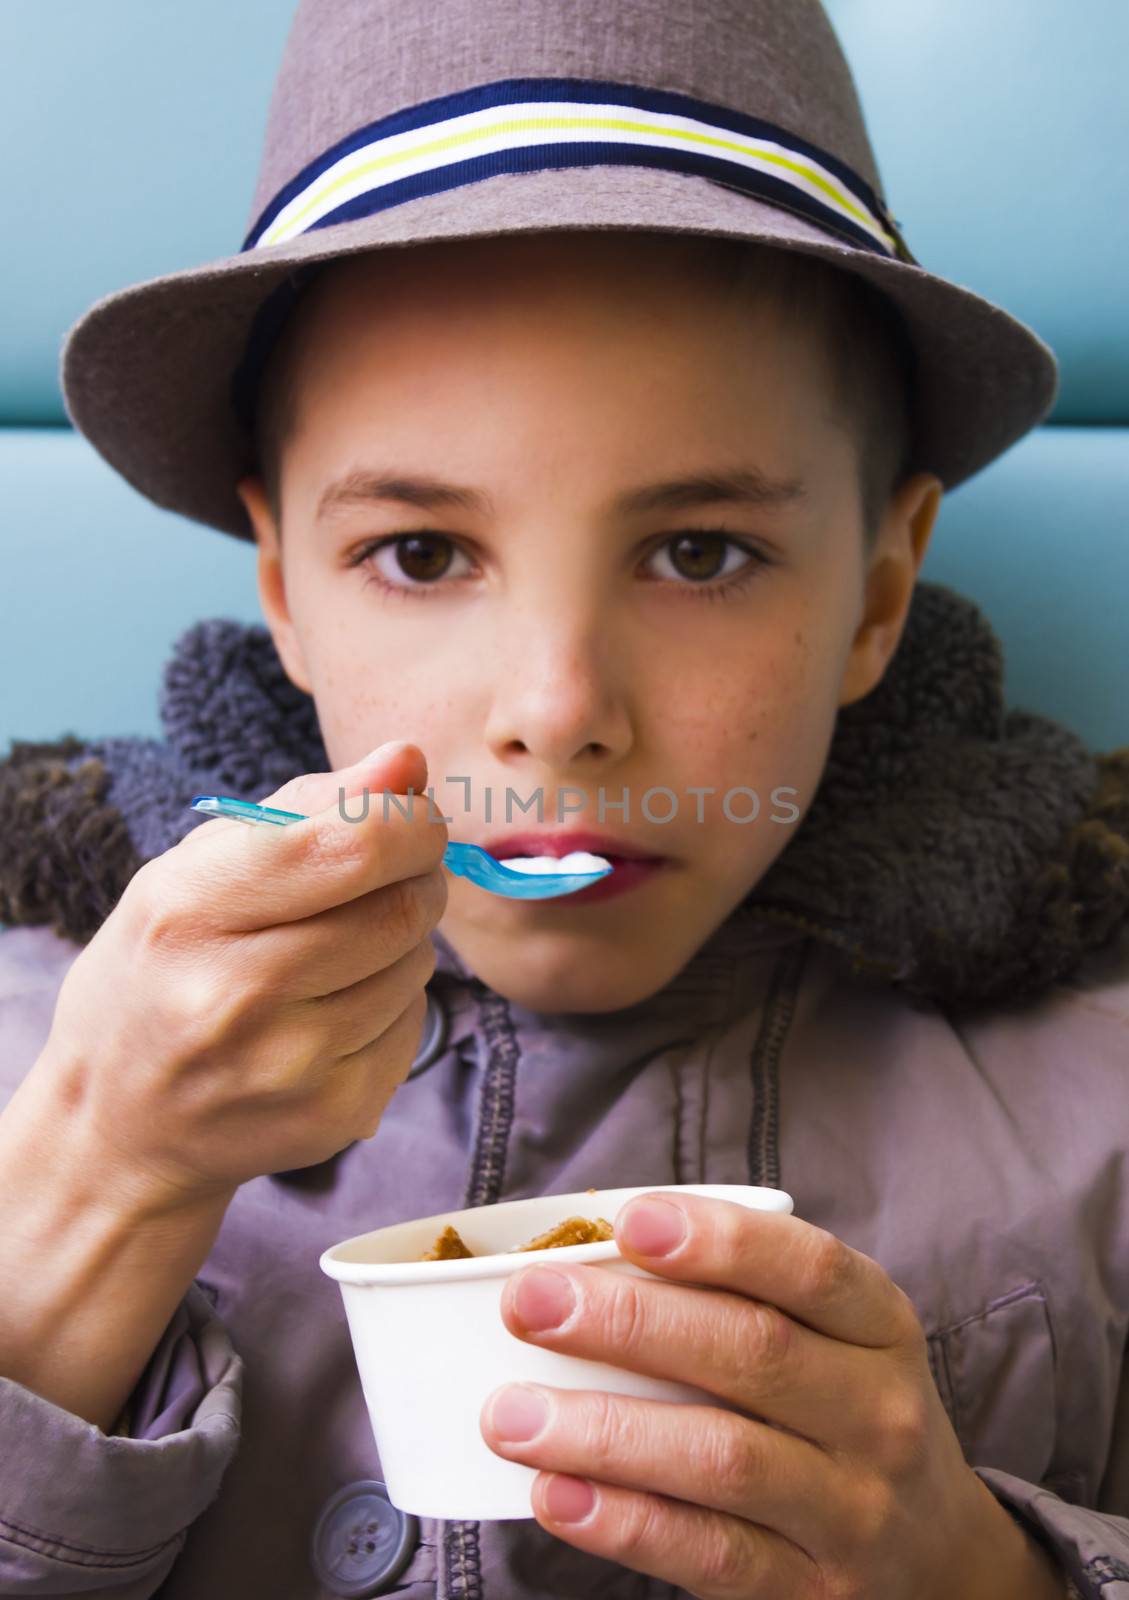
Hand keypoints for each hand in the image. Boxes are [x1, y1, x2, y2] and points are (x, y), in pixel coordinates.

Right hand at [35, 740, 446, 1211]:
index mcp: (189, 909)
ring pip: (415, 965)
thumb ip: (307, 806)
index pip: (352, 844)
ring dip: (405, 940)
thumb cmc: (160, 970)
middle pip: (398, 907)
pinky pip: (414, 1027)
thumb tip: (408, 760)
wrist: (115, 1122)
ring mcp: (285, 1065)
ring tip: (345, 948)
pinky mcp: (332, 1115)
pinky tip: (339, 1009)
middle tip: (392, 876)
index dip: (409, 821)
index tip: (411, 819)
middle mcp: (233, 993)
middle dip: (417, 876)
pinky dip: (396, 1003)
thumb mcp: (195, 870)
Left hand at [480, 1193, 1067, 1598]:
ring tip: (509, 1413)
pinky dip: (624, 1521)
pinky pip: (709, 1553)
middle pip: (752, 1353)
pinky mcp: (811, 1590)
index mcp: (879, 1326)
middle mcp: (877, 1412)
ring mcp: (850, 1508)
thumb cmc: (842, 1410)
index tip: (630, 1221)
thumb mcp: (832, 1339)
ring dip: (605, 1431)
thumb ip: (738, 1295)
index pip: (810, 1269)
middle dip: (630, 1324)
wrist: (940, 1559)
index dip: (721, 1240)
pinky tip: (554, 1495)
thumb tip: (581, 1257)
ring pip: (721, 1457)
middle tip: (528, 1305)